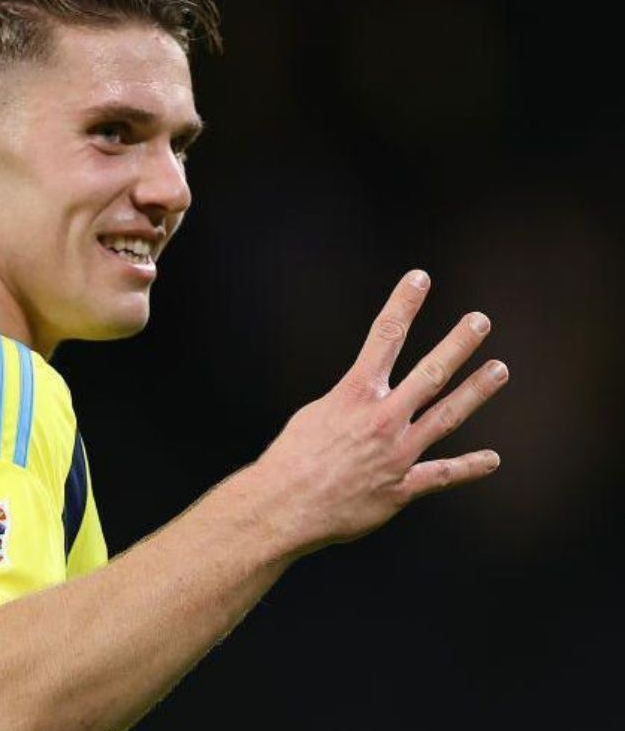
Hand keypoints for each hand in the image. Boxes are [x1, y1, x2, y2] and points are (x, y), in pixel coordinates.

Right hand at [256, 270, 509, 555]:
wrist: (286, 506)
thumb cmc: (292, 459)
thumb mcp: (314, 415)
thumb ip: (348, 404)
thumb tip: (366, 398)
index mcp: (354, 395)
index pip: (383, 337)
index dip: (403, 304)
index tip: (420, 278)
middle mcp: (382, 419)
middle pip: (429, 373)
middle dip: (457, 344)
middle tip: (480, 321)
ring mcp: (397, 453)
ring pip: (446, 416)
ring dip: (476, 391)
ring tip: (499, 369)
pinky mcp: (402, 487)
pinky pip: (442, 475)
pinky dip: (468, 467)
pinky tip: (492, 459)